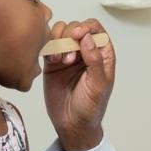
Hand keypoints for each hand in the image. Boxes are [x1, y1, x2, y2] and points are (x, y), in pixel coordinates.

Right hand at [43, 19, 115, 150]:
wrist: (72, 124)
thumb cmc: (91, 107)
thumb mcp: (98, 85)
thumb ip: (95, 61)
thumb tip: (87, 37)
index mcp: (102, 54)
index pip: (95, 29)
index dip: (86, 27)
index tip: (77, 35)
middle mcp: (85, 51)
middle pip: (75, 27)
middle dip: (69, 36)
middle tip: (68, 58)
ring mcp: (68, 55)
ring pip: (60, 33)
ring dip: (58, 41)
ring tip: (59, 60)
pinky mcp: (52, 62)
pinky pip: (48, 45)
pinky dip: (48, 47)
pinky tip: (52, 61)